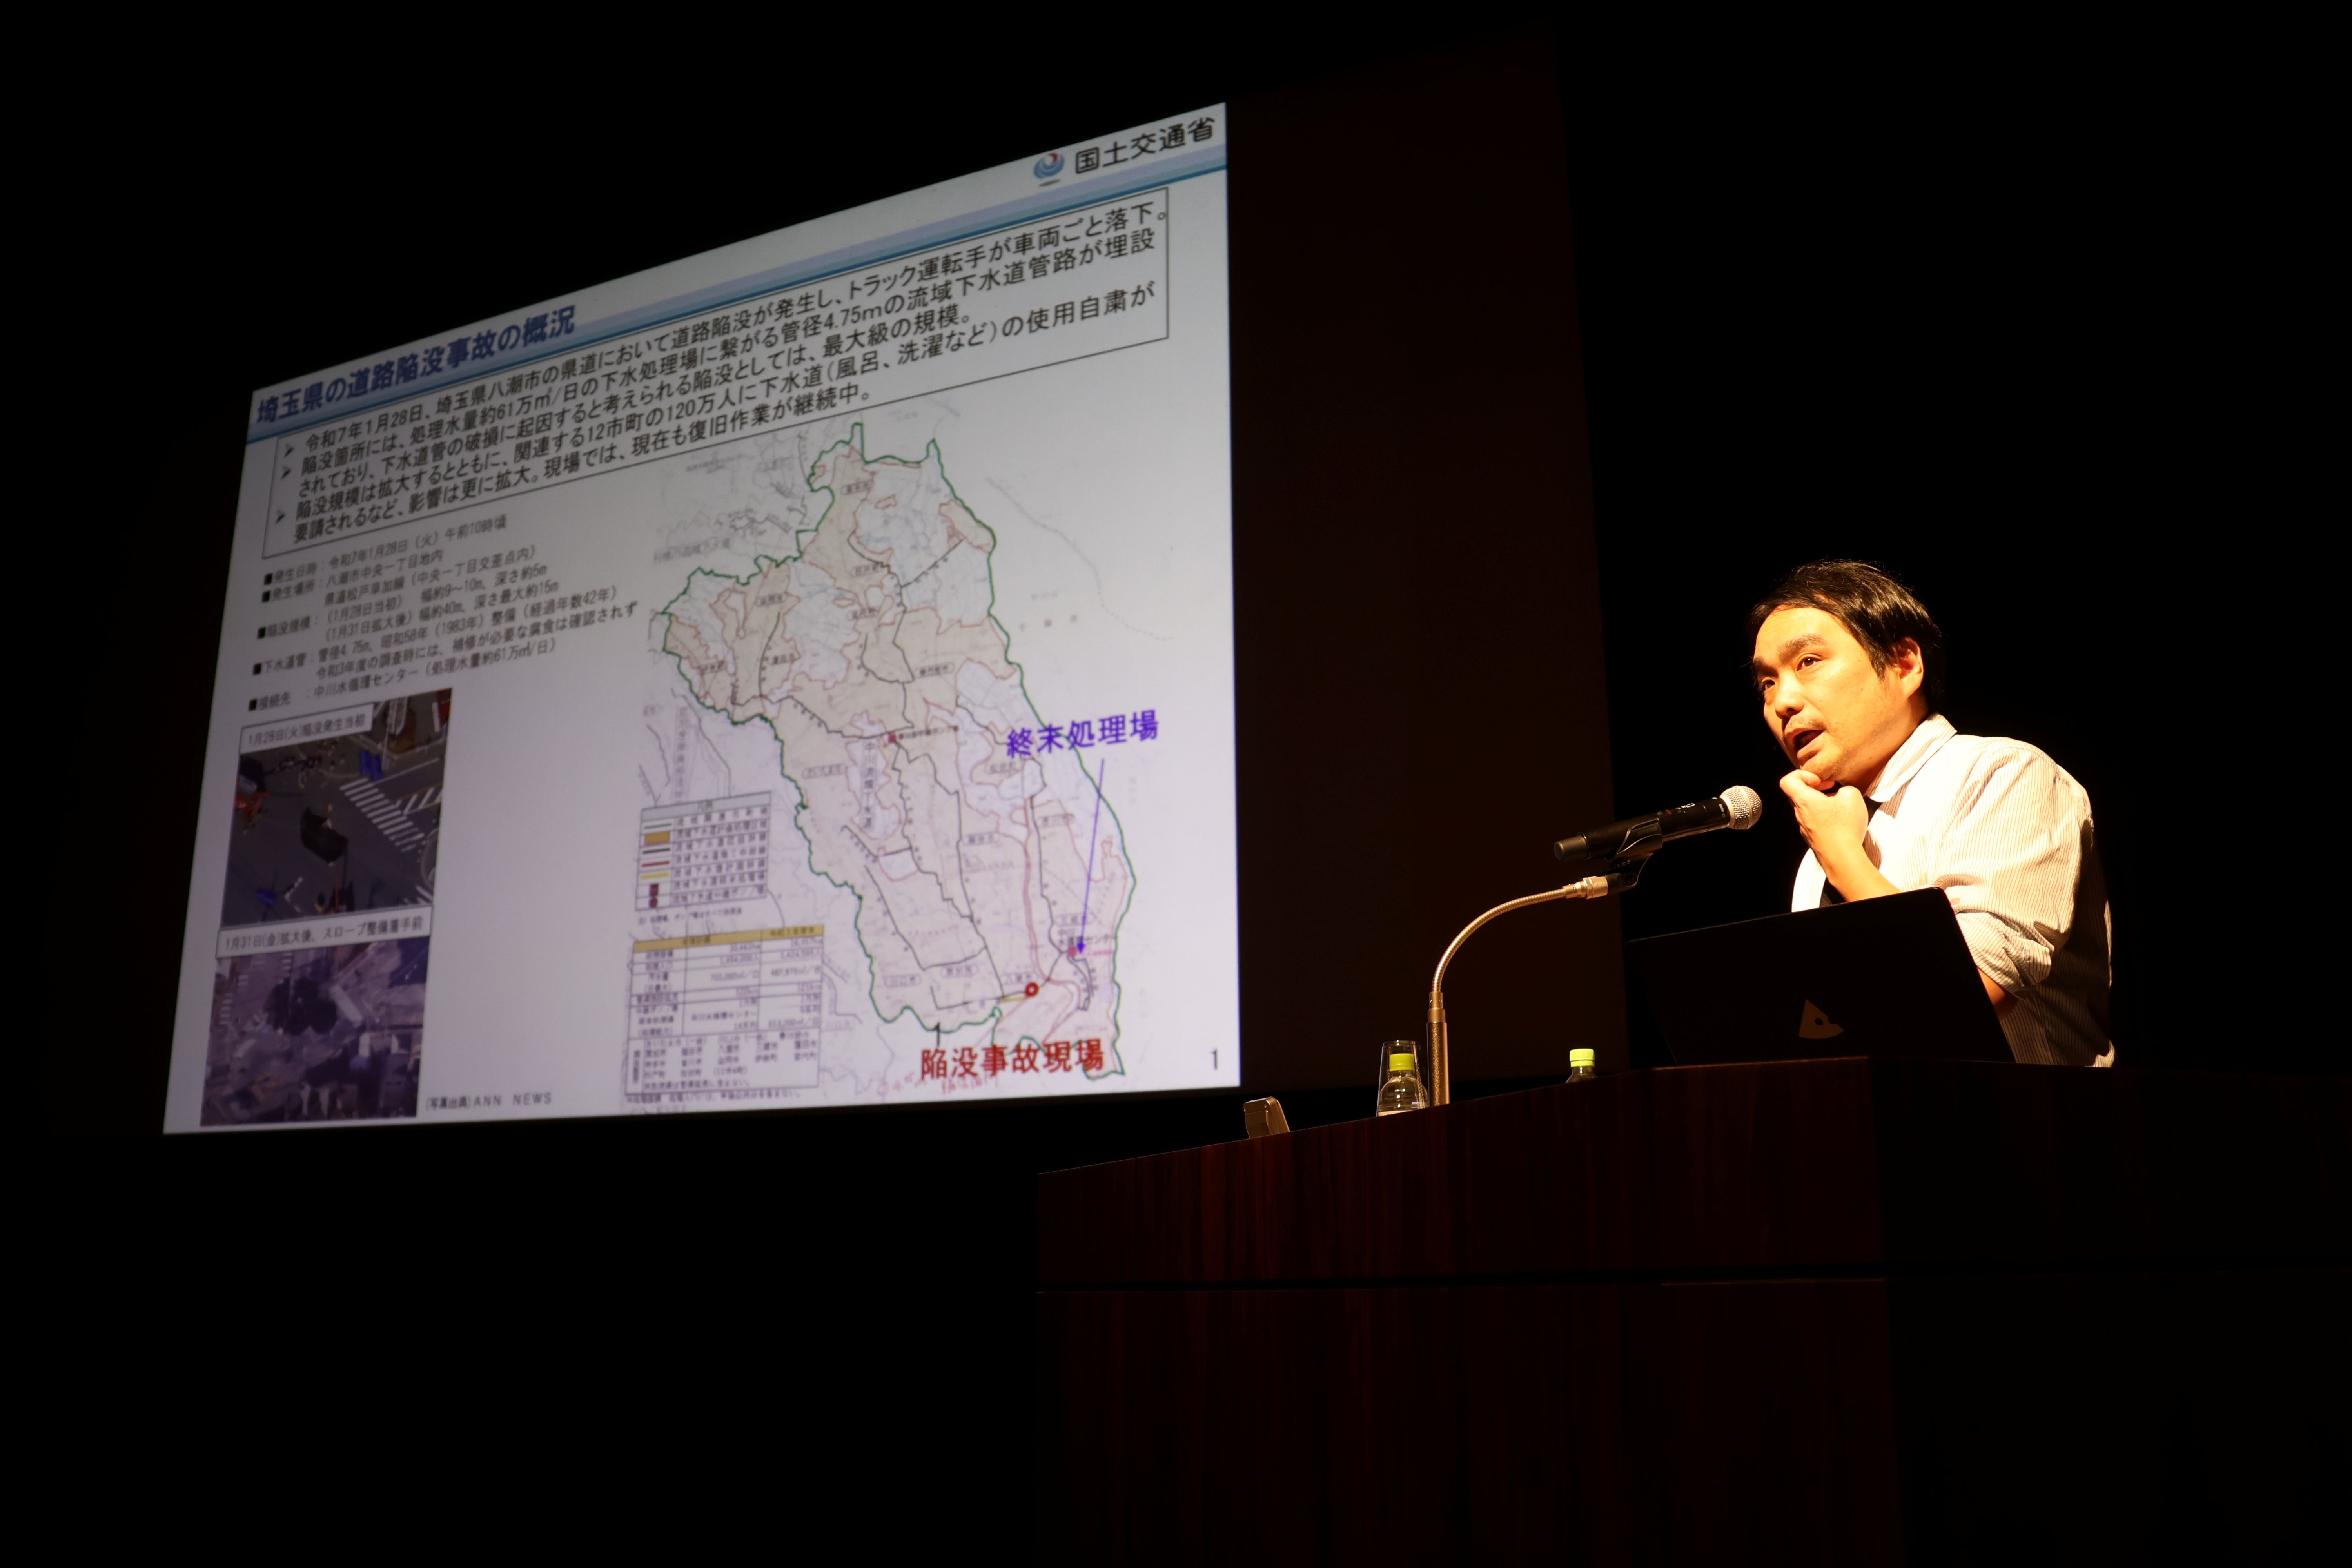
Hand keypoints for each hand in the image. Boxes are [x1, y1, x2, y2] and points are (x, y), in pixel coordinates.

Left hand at [1780, 769, 1879, 893]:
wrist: (1842, 857)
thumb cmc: (1842, 830)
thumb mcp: (1852, 796)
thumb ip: (1845, 788)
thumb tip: (1844, 792)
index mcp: (1804, 800)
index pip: (1788, 781)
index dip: (1802, 775)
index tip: (1817, 778)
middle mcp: (1800, 814)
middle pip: (1800, 795)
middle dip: (1816, 788)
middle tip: (1830, 788)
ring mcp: (1805, 827)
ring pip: (1808, 809)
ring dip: (1822, 803)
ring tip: (1838, 805)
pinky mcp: (1813, 837)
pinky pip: (1816, 822)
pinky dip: (1825, 818)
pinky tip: (1840, 820)